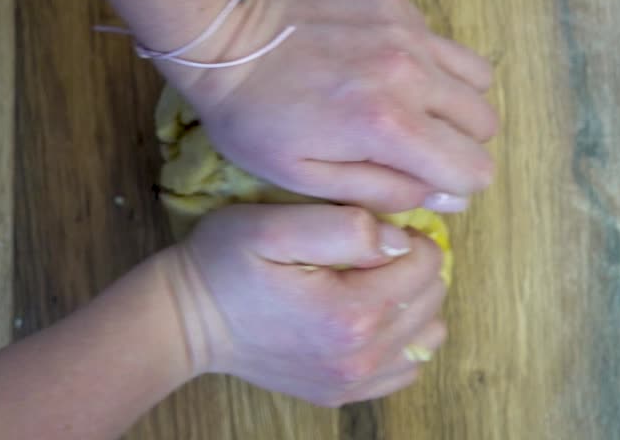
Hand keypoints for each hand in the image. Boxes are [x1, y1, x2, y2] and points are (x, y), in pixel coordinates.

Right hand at [164, 203, 446, 406]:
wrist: (187, 321)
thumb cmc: (224, 263)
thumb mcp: (269, 225)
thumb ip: (342, 226)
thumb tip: (399, 240)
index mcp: (351, 312)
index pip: (428, 263)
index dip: (407, 234)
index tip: (371, 228)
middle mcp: (361, 356)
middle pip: (432, 298)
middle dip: (411, 265)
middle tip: (368, 251)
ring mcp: (353, 381)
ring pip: (427, 333)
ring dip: (409, 301)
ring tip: (369, 281)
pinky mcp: (343, 392)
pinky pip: (405, 367)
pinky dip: (398, 337)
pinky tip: (364, 314)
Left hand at [166, 0, 497, 213]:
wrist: (224, 37)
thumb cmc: (255, 118)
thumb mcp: (308, 178)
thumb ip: (384, 191)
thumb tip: (445, 197)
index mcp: (389, 126)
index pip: (475, 169)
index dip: (456, 185)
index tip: (427, 181)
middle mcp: (411, 73)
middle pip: (483, 121)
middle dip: (458, 143)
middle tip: (412, 145)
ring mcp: (406, 28)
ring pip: (474, 76)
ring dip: (452, 99)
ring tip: (407, 105)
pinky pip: (436, 38)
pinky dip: (422, 59)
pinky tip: (374, 64)